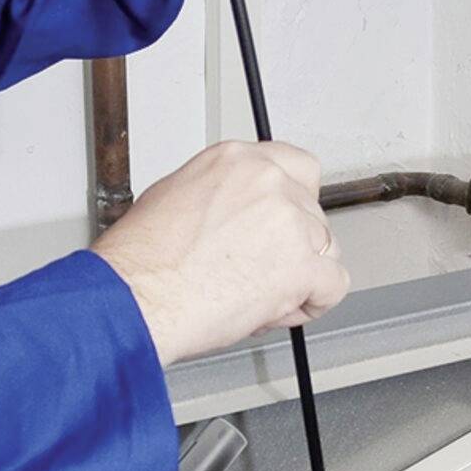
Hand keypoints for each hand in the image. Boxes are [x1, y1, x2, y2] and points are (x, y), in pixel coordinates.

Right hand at [93, 142, 349, 367]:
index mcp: (236, 161)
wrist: (137, 297)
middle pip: (312, 213)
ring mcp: (289, 222)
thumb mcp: (172, 197)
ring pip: (325, 249)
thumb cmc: (141, 262)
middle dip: (293, 246)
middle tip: (259, 270)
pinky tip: (280, 309)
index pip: (296, 168)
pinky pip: (333, 286)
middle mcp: (267, 183)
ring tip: (257, 294)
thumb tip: (233, 212)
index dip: (294, 201)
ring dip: (301, 276)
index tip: (286, 220)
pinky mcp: (301, 266)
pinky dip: (312, 304)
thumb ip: (220, 196)